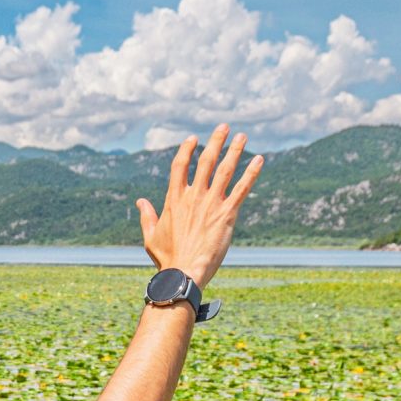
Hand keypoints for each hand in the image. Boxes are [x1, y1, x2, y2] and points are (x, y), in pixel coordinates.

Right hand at [136, 124, 262, 286]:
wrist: (183, 273)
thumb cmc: (167, 259)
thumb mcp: (151, 236)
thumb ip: (147, 216)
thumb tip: (140, 202)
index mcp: (174, 199)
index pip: (180, 166)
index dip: (187, 150)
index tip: (194, 138)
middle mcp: (193, 197)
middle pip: (205, 161)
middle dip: (215, 141)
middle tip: (223, 127)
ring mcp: (211, 204)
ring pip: (225, 170)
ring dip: (235, 151)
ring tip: (242, 136)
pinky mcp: (227, 215)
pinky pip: (241, 189)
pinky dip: (251, 174)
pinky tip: (260, 160)